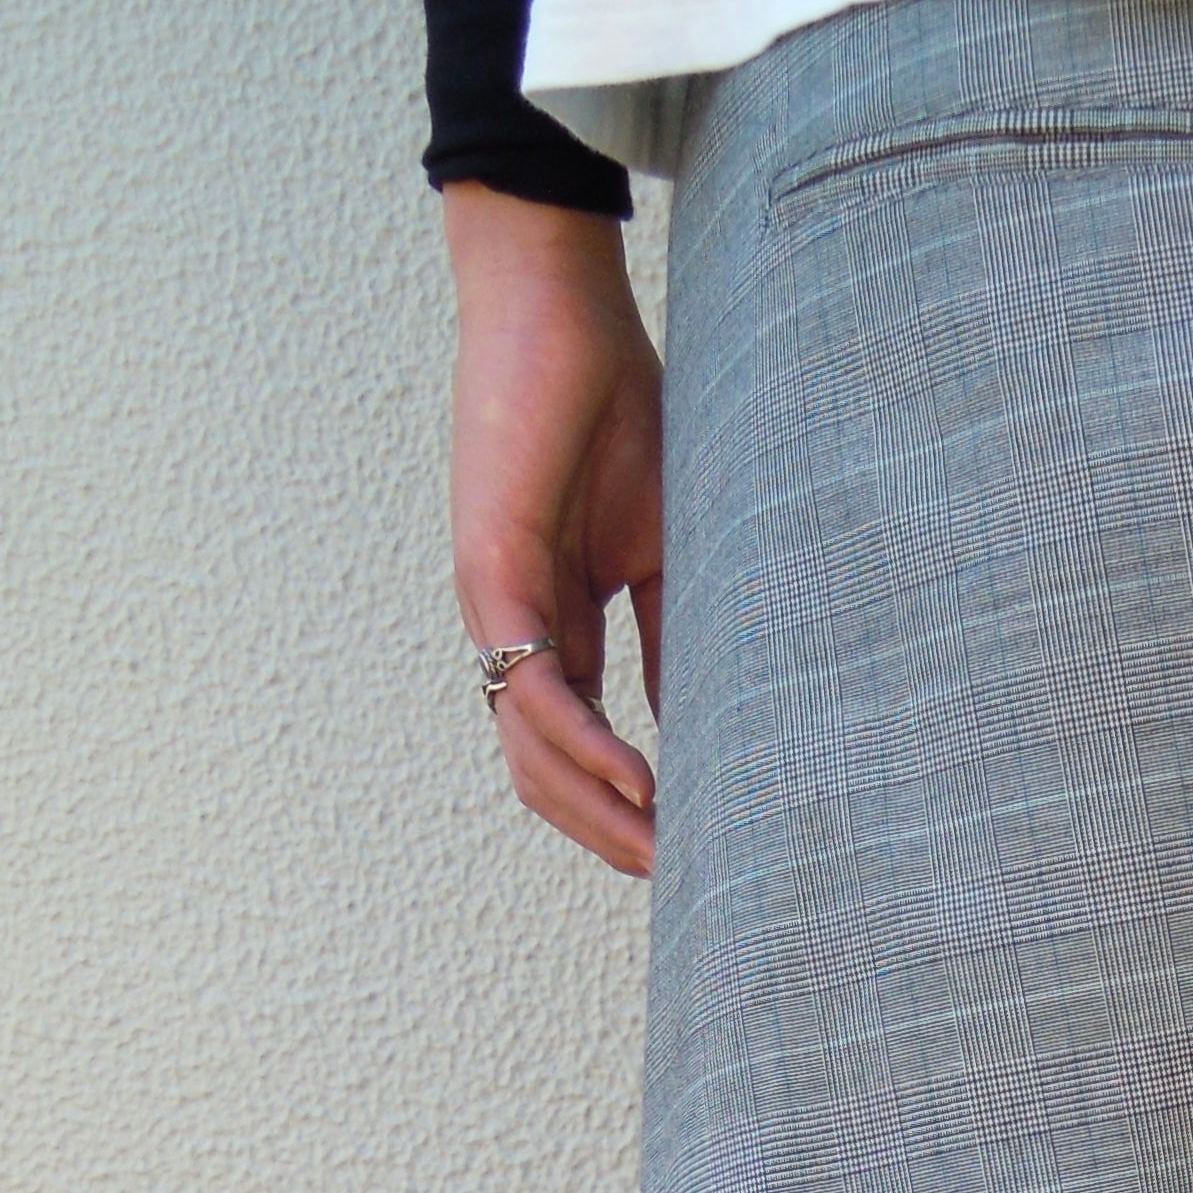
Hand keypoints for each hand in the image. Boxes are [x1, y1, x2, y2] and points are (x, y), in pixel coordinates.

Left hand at [443, 187, 664, 876]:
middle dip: (608, 837)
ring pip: (531, 751)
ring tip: (660, 858)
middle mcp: (514, 630)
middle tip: (676, 887)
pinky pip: (532, 689)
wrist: (560, 306)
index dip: (625, 814)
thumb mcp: (665, 546)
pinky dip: (585, 747)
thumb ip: (675, 637)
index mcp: (555, 626)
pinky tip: (638, 786)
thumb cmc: (614, 405)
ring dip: (597, 815)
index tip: (686, 860)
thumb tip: (700, 730)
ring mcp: (496, 607)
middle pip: (546, 774)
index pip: (579, 750)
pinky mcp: (492, 573)